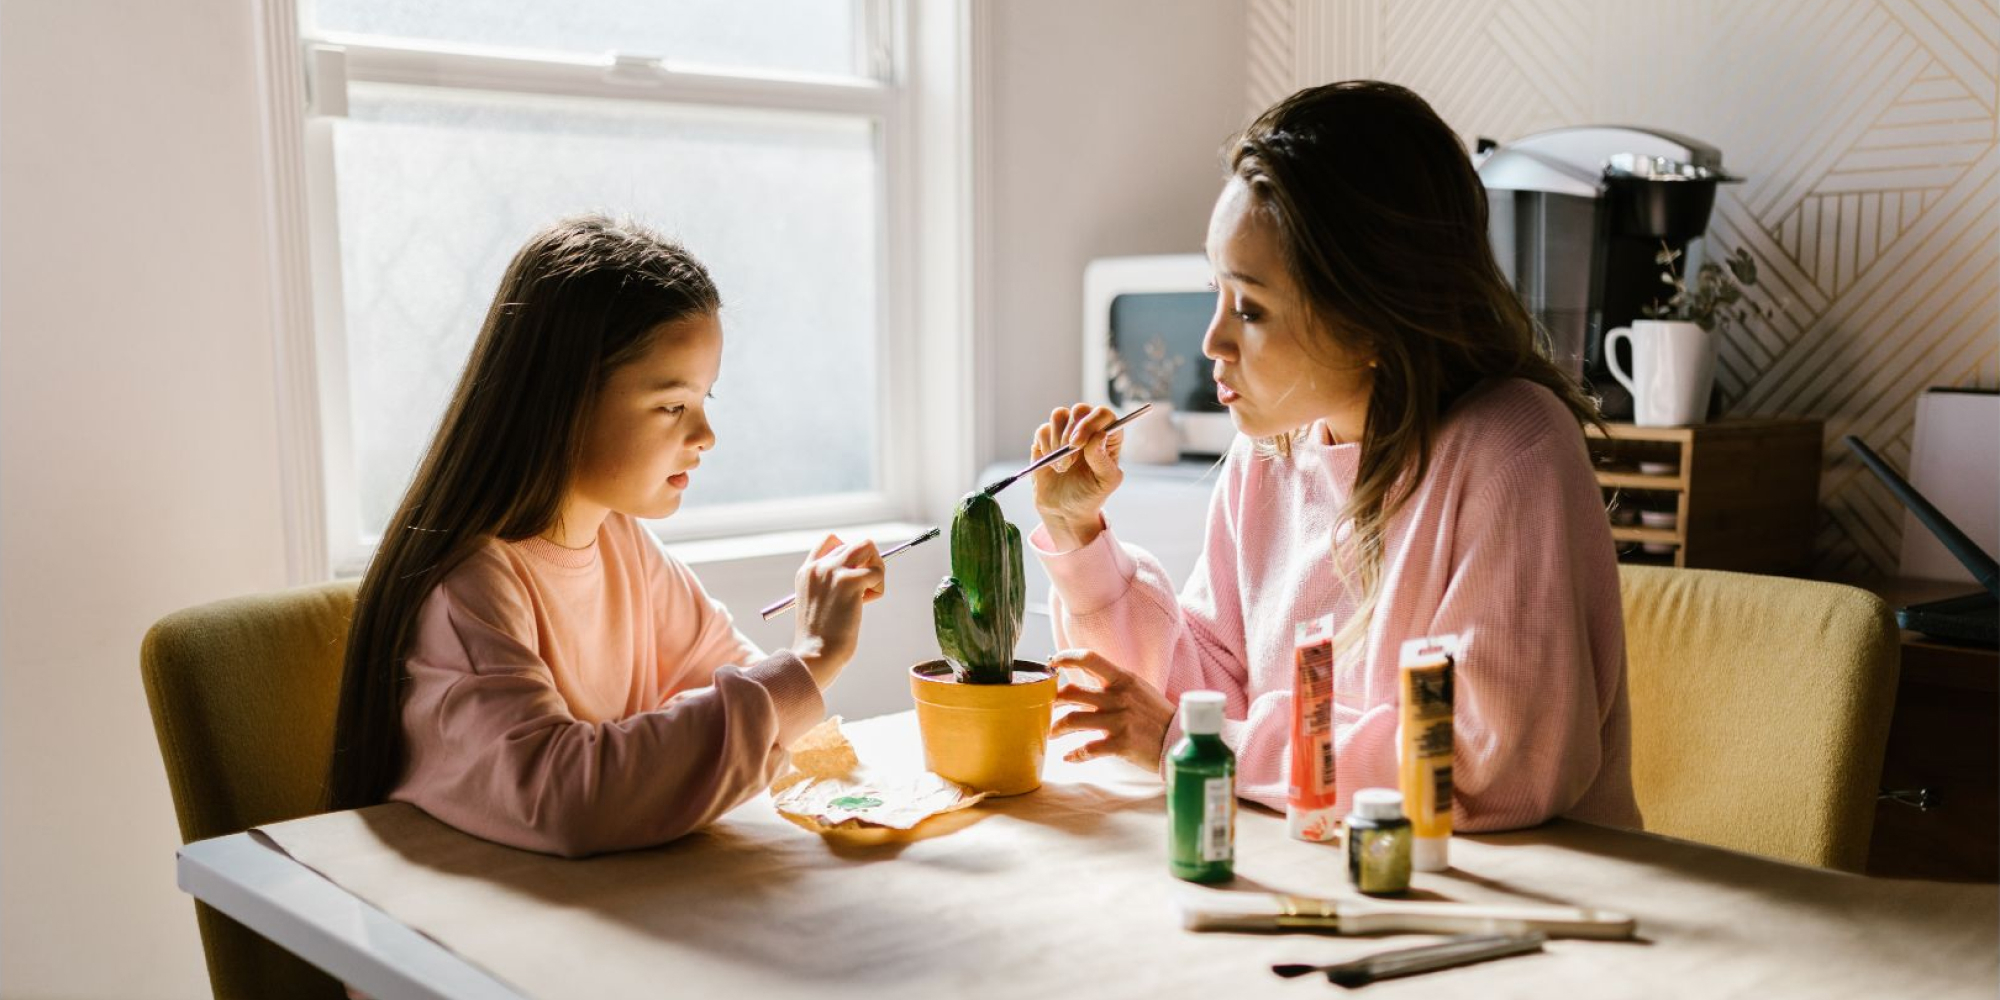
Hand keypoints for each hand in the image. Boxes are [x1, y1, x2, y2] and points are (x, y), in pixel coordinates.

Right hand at [789, 534, 885, 687]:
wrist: (815, 654)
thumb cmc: (821, 638)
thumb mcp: (819, 602)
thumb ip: (831, 584)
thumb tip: (863, 572)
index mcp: (807, 571)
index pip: (832, 540)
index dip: (850, 553)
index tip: (854, 575)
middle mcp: (818, 566)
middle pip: (856, 544)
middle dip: (867, 565)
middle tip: (864, 591)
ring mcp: (833, 571)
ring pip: (868, 547)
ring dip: (876, 568)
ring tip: (868, 592)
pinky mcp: (849, 582)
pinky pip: (877, 572)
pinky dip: (878, 588)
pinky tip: (866, 604)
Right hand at [1031, 403, 1124, 549]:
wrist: (1065, 510)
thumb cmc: (1090, 495)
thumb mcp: (1105, 482)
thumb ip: (1104, 459)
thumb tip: (1099, 435)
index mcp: (1107, 436)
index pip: (1104, 415)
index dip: (1092, 423)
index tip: (1080, 443)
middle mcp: (1087, 429)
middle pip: (1080, 410)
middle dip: (1072, 432)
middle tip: (1070, 455)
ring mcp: (1065, 432)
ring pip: (1059, 415)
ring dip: (1058, 441)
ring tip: (1063, 466)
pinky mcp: (1046, 439)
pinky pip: (1042, 430)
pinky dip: (1045, 447)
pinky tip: (1052, 465)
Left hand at [1048, 649, 1172, 769]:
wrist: (1181, 740)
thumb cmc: (1157, 715)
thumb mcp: (1138, 690)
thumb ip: (1113, 683)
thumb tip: (1083, 679)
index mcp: (1123, 679)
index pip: (1090, 659)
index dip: (1066, 658)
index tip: (1052, 663)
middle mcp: (1118, 697)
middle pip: (1071, 692)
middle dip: (1052, 701)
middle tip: (1045, 708)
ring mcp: (1119, 720)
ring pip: (1073, 720)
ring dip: (1056, 728)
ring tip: (1051, 734)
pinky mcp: (1121, 744)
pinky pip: (1088, 749)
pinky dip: (1074, 754)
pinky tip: (1069, 757)